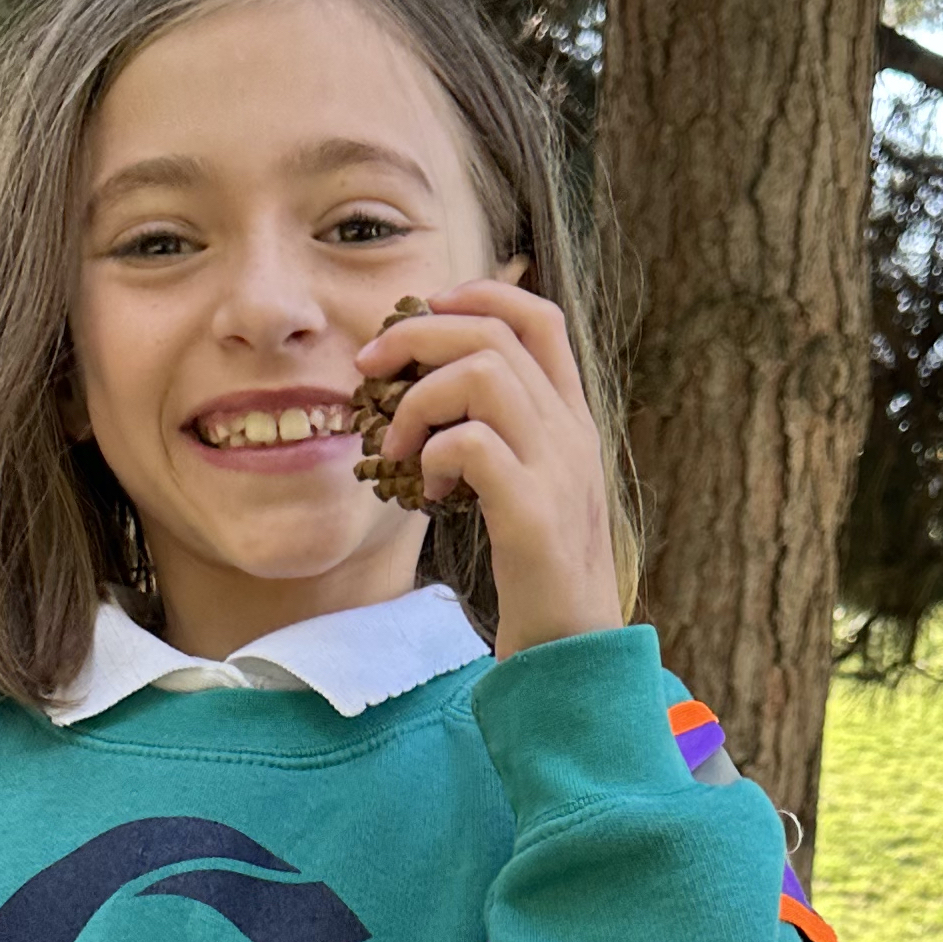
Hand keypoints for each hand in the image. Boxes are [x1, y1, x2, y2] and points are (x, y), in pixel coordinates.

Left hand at [357, 276, 624, 656]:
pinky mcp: (535, 513)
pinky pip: (473, 444)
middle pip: (495, 332)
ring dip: (419, 399)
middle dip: (416, 335)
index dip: (478, 292)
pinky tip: (428, 491)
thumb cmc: (536, 570)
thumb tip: (430, 391)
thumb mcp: (526, 483)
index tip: (422, 310)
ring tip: (400, 444)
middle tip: (368, 368)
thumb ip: (498, 432)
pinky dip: (434, 456)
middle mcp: (573, 432)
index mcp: (572, 418)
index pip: (539, 315)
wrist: (573, 649)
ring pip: (483, 374)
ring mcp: (559, 469)